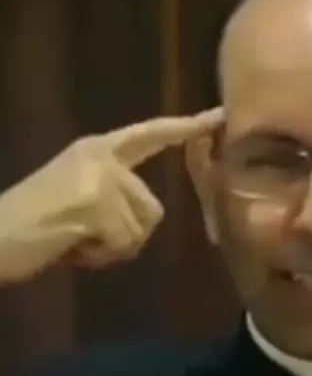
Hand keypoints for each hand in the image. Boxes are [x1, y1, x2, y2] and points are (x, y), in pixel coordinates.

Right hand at [0, 108, 223, 283]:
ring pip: (141, 229)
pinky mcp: (97, 203)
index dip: (183, 129)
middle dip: (124, 235)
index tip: (217, 117)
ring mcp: (100, 178)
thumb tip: (144, 219)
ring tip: (73, 240)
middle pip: (152, 208)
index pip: (148, 135)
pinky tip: (71, 247)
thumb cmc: (31, 227)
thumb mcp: (77, 199)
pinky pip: (125, 244)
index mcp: (95, 149)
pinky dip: (101, 257)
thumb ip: (112, 196)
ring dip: (112, 248)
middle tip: (81, 238)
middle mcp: (101, 156)